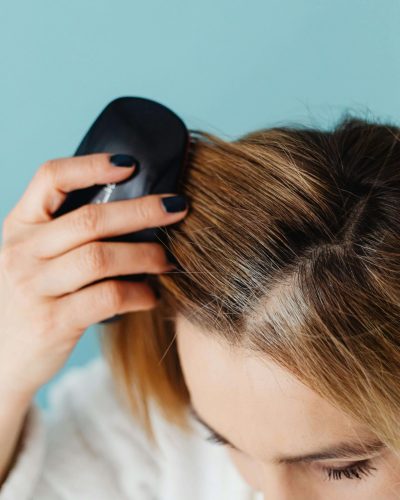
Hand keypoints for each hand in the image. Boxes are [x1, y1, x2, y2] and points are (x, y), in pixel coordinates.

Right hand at [0, 153, 187, 400]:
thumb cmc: (33, 298)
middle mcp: (22, 251)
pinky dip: (138, 294)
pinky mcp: (52, 322)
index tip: (131, 164)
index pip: (50, 177)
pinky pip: (106, 298)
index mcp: (20, 225)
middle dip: (141, 211)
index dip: (91, 165)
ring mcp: (34, 287)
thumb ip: (67, 235)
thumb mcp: (35, 258)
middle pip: (89, 220)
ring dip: (144, 255)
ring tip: (168, 260)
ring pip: (100, 257)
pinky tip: (151, 295)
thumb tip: (137, 213)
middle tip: (178, 208)